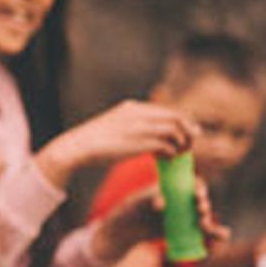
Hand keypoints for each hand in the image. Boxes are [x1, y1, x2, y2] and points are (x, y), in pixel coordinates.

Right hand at [38, 100, 198, 186]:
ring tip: (180, 153)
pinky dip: (172, 152)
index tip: (185, 133)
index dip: (181, 121)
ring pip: (175, 129)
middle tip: (189, 144)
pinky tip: (168, 158)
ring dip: (182, 142)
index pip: (167, 110)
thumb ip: (130, 125)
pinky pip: (166, 144)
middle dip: (188, 130)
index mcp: (132, 108)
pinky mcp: (139, 142)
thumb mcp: (113, 125)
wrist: (76, 147)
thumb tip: (143, 135)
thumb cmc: (93, 142)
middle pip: (176, 117)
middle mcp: (139, 113)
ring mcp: (139, 127)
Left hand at [92, 172, 229, 262]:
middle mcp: (184, 200)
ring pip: (204, 216)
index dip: (199, 187)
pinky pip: (205, 231)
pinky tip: (221, 236)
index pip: (193, 183)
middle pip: (201, 200)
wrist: (128, 229)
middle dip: (203, 204)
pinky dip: (214, 233)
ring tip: (203, 225)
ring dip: (209, 219)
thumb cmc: (133, 209)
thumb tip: (161, 204)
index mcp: (175, 187)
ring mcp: (186, 215)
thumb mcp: (139, 202)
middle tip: (200, 209)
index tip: (196, 194)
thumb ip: (150, 200)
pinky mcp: (187, 230)